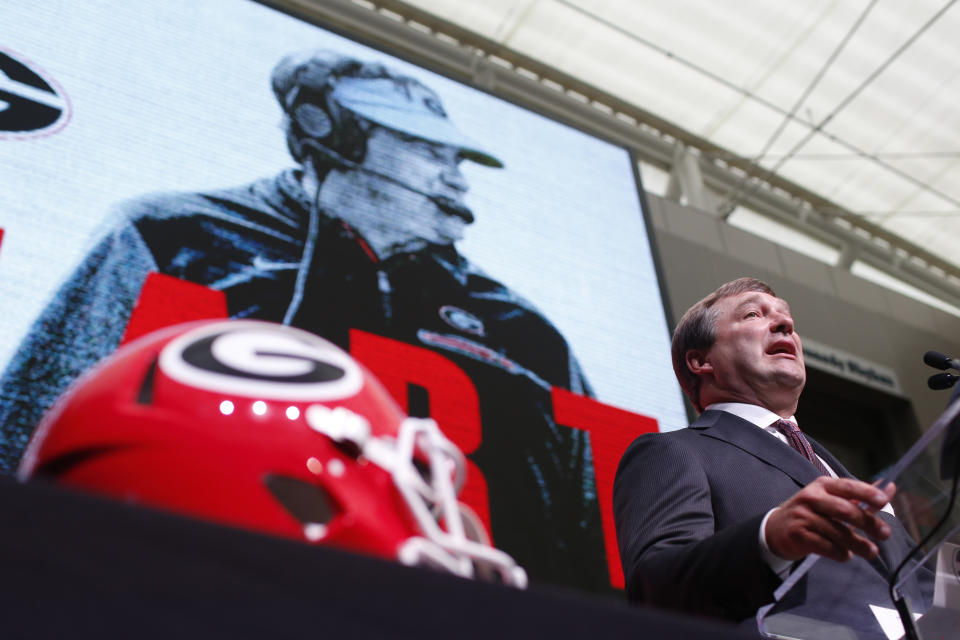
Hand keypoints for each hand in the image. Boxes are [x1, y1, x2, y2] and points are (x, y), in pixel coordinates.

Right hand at [765, 477, 894, 562]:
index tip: (884, 501)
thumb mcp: (831, 500)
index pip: (847, 486)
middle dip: (868, 523)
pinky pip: (827, 546)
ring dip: (858, 544)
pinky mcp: (798, 534)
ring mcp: (803, 516)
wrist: (776, 529)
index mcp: (822, 486)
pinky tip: (846, 555)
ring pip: (838, 532)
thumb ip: (860, 496)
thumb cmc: (810, 513)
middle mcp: (811, 498)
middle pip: (845, 510)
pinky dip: (841, 553)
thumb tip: (890, 487)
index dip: (866, 492)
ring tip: (870, 551)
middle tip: (884, 533)